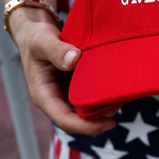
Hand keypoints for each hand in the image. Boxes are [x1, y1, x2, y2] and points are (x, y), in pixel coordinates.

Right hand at [8, 9, 115, 135]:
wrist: (35, 32)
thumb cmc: (35, 37)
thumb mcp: (41, 40)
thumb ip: (56, 50)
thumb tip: (74, 59)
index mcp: (43, 96)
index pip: (65, 120)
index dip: (87, 126)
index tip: (110, 123)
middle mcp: (55, 101)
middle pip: (78, 121)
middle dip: (100, 119)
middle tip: (122, 105)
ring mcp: (65, 96)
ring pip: (86, 112)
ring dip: (104, 108)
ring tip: (123, 96)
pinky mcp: (75, 89)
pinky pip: (90, 99)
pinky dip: (103, 96)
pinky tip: (117, 88)